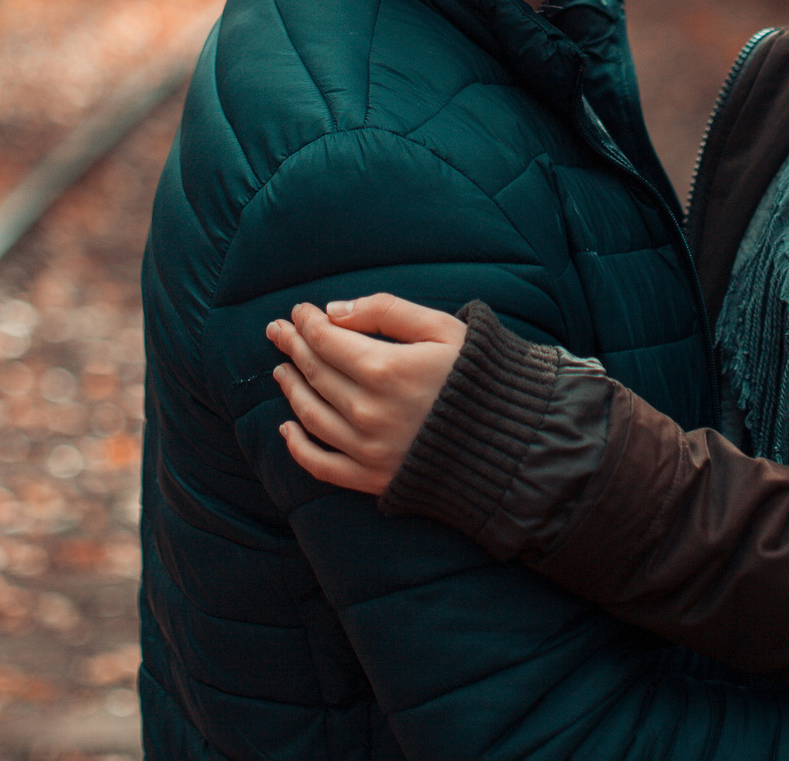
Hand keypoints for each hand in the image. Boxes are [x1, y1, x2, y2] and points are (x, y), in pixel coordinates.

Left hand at [266, 294, 467, 494]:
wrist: (512, 439)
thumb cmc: (478, 375)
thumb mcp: (442, 327)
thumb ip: (386, 311)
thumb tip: (334, 311)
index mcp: (386, 368)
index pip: (328, 341)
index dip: (308, 323)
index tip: (299, 312)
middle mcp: (369, 410)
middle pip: (315, 373)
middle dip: (292, 347)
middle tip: (277, 331)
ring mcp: (368, 448)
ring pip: (310, 415)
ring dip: (291, 389)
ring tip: (281, 370)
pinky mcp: (373, 478)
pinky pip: (321, 465)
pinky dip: (297, 446)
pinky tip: (287, 428)